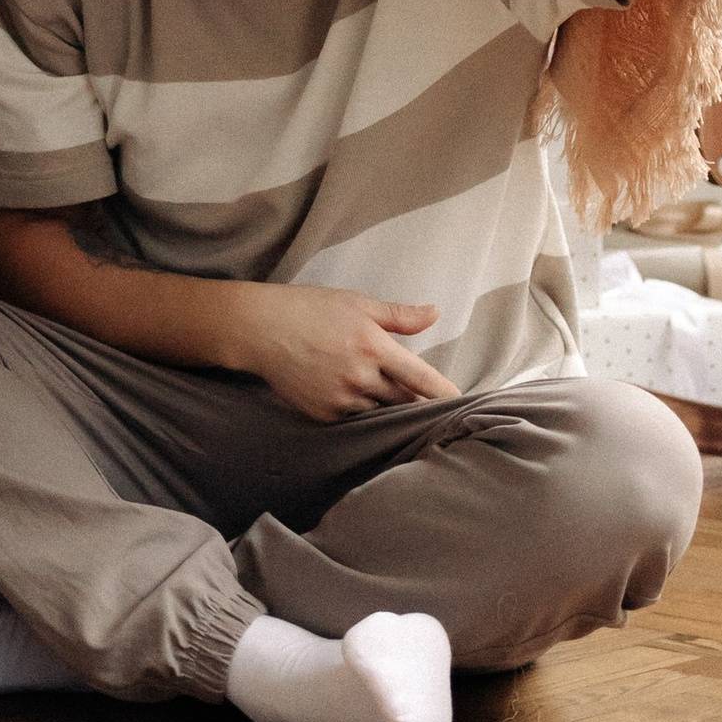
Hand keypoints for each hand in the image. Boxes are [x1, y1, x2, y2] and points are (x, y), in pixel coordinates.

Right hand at [227, 285, 458, 419]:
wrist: (259, 329)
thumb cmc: (309, 308)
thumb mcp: (356, 303)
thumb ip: (399, 315)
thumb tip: (435, 313)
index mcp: (373, 346)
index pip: (421, 378)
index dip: (444, 393)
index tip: (462, 402)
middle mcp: (361, 376)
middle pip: (404, 401)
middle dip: (418, 403)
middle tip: (432, 405)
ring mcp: (341, 399)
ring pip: (380, 412)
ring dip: (389, 408)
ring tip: (394, 402)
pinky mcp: (324, 415)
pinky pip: (353, 419)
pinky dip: (360, 411)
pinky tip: (355, 398)